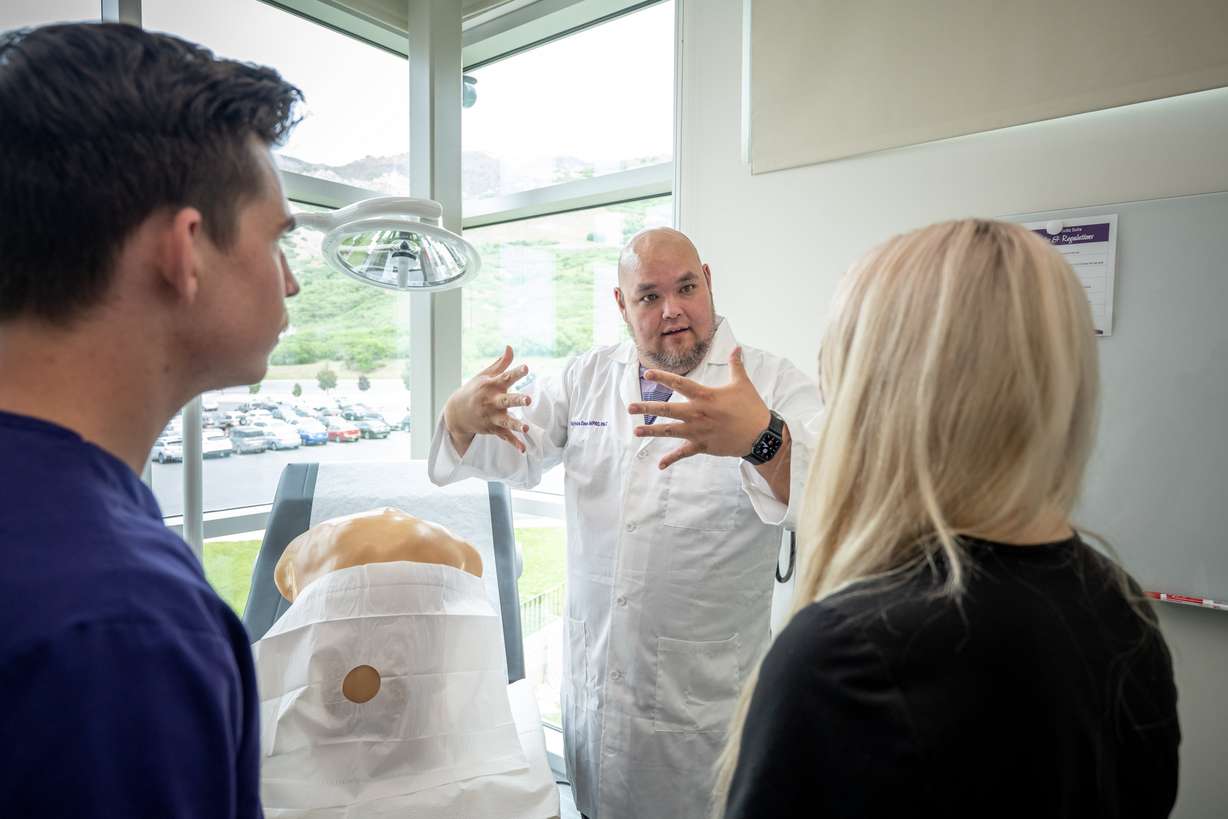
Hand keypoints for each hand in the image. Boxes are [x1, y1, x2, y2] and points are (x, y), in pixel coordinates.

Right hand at [443, 346, 531, 453]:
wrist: (455, 412)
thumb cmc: (474, 390)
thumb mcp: (485, 375)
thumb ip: (501, 364)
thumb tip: (511, 347)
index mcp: (491, 386)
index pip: (505, 377)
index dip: (516, 372)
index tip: (526, 367)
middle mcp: (491, 401)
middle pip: (506, 400)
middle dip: (517, 400)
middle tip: (527, 400)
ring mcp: (491, 417)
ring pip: (505, 421)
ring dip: (515, 424)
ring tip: (525, 428)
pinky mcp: (493, 429)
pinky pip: (504, 437)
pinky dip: (513, 443)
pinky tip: (523, 449)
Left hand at [627, 347, 770, 468]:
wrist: (761, 435)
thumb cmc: (751, 408)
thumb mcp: (742, 384)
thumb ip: (736, 365)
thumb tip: (736, 348)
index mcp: (705, 396)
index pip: (679, 384)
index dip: (663, 378)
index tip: (647, 374)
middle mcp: (698, 413)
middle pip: (667, 410)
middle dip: (647, 408)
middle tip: (630, 408)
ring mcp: (698, 431)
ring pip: (670, 431)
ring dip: (652, 431)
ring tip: (636, 431)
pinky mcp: (702, 446)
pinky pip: (683, 453)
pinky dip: (671, 459)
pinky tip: (659, 465)